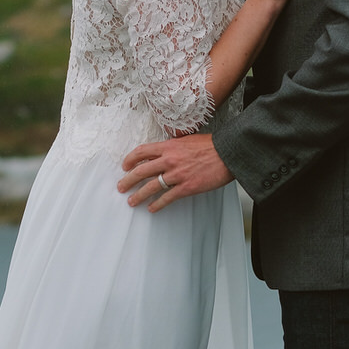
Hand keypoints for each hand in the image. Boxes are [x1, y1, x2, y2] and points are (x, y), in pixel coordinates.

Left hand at [117, 133, 232, 211]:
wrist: (227, 153)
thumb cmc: (210, 145)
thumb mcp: (186, 140)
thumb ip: (172, 147)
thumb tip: (162, 153)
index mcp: (168, 146)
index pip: (142, 151)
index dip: (130, 159)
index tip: (125, 166)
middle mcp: (169, 160)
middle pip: (141, 171)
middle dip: (128, 180)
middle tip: (121, 187)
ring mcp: (177, 174)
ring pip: (150, 187)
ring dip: (138, 195)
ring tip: (132, 201)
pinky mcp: (186, 187)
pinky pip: (167, 198)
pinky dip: (157, 204)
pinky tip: (152, 208)